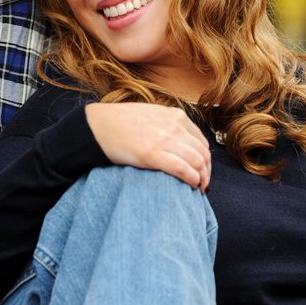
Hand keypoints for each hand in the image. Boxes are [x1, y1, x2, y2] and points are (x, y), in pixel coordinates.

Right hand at [85, 102, 211, 191]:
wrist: (98, 125)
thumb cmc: (121, 123)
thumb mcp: (152, 115)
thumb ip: (169, 125)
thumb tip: (182, 143)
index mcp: (176, 116)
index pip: (202, 142)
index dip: (206, 161)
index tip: (202, 173)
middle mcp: (174, 126)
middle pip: (203, 154)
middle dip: (207, 173)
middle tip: (202, 187)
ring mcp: (164, 139)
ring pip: (197, 162)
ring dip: (202, 179)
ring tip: (197, 190)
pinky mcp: (153, 154)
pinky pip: (183, 169)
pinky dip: (192, 180)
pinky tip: (191, 186)